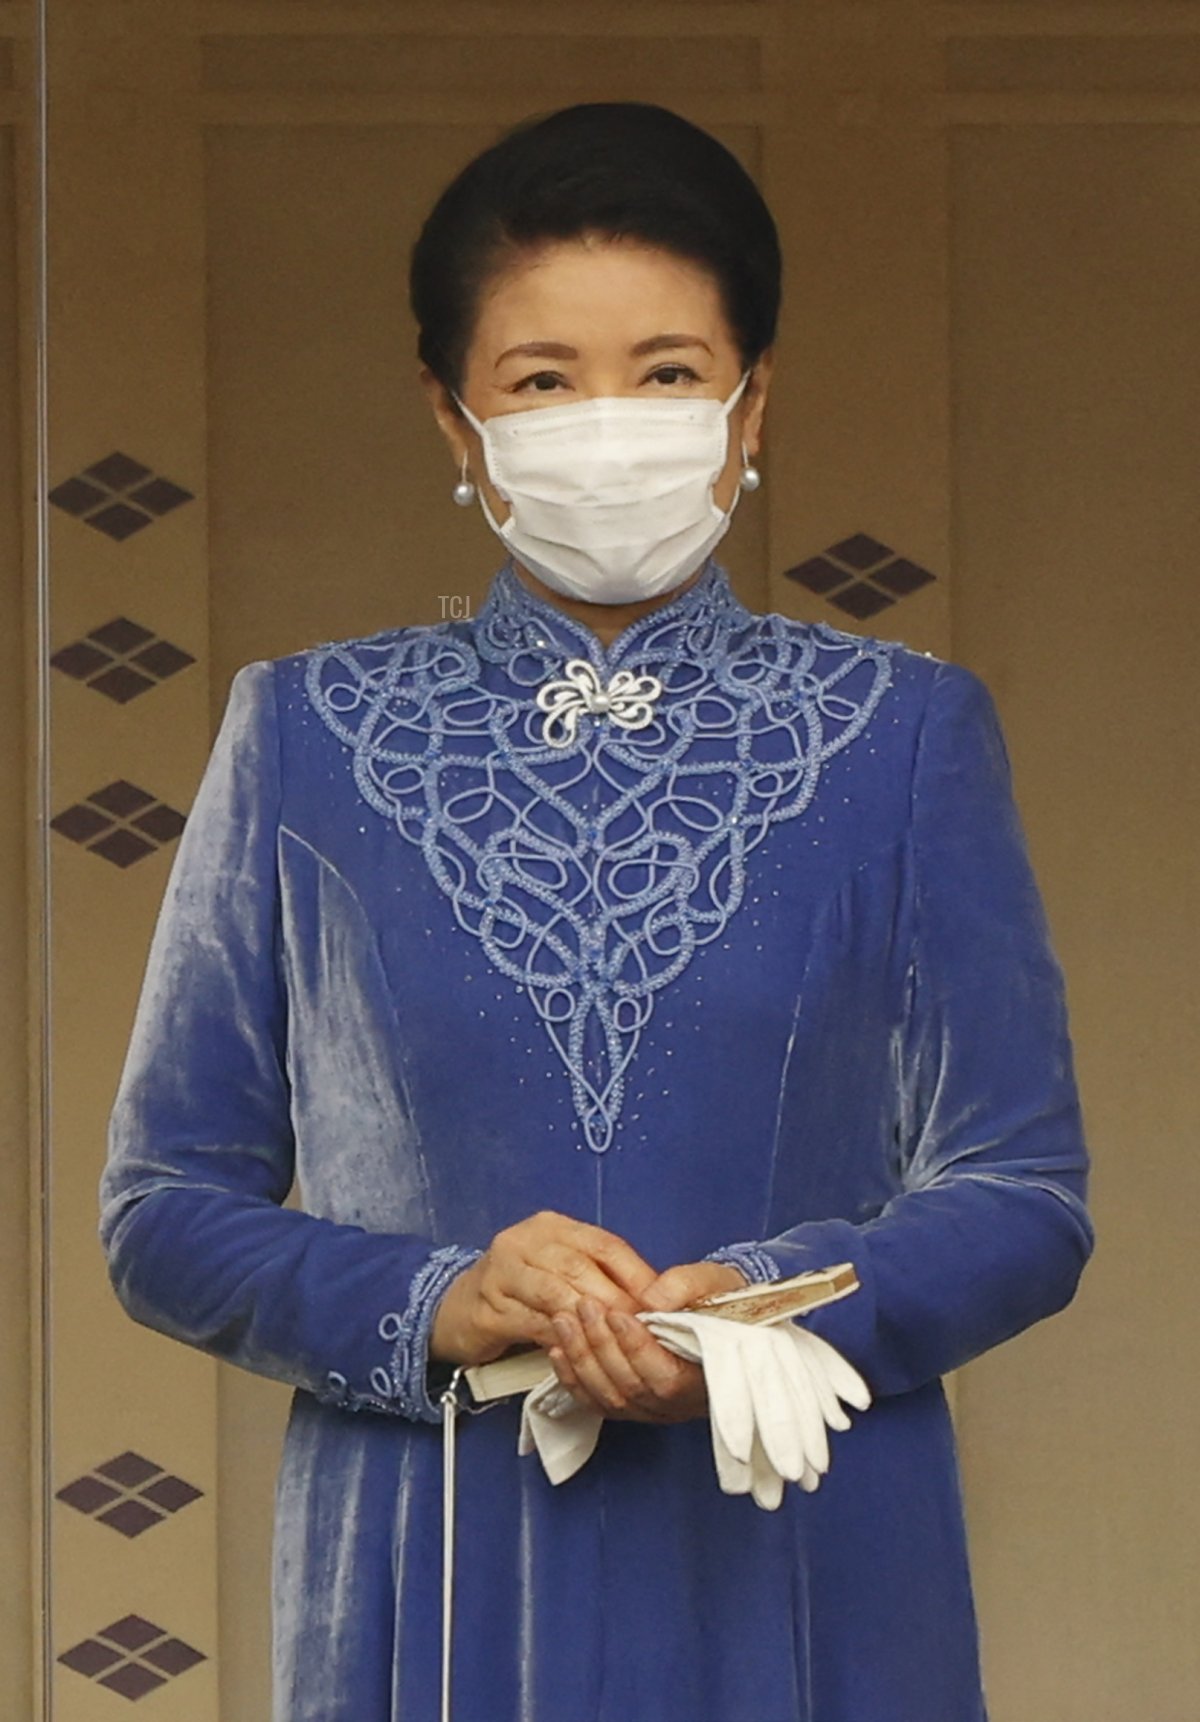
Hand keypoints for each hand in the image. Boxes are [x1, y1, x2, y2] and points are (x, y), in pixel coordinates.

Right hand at [429, 1210, 657, 1365]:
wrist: (456, 1308)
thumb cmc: (520, 1290)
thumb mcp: (558, 1270)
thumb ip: (596, 1276)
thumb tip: (651, 1300)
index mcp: (551, 1227)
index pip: (604, 1244)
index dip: (636, 1273)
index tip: (660, 1302)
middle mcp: (523, 1241)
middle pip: (580, 1267)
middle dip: (616, 1300)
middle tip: (642, 1328)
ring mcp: (501, 1273)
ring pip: (555, 1293)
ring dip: (589, 1320)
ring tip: (614, 1340)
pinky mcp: (486, 1308)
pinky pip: (530, 1324)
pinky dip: (558, 1338)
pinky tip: (577, 1350)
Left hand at [546, 1260, 746, 1422]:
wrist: (723, 1318)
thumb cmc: (722, 1301)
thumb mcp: (714, 1282)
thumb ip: (686, 1286)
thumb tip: (651, 1300)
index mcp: (706, 1378)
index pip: (664, 1377)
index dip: (636, 1348)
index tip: (616, 1312)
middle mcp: (678, 1403)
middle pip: (631, 1388)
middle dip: (601, 1345)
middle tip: (583, 1305)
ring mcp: (653, 1409)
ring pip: (609, 1398)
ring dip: (581, 1358)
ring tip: (564, 1319)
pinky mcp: (632, 1405)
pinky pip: (597, 1402)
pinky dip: (573, 1377)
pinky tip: (558, 1348)